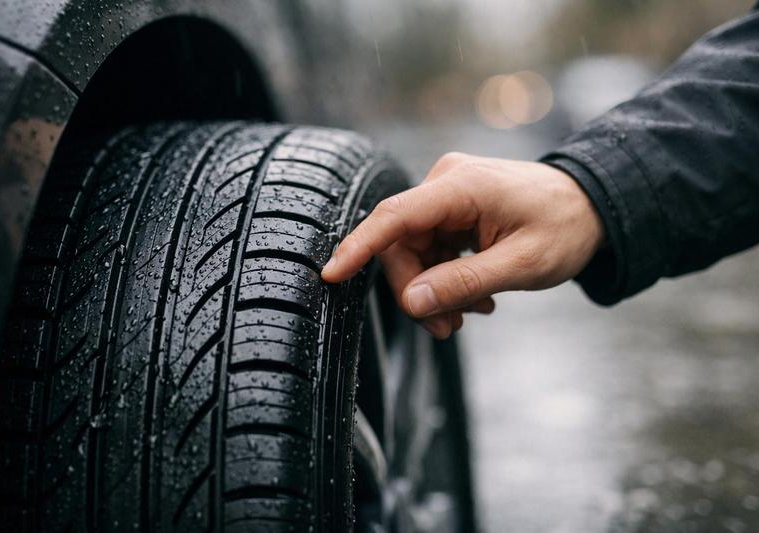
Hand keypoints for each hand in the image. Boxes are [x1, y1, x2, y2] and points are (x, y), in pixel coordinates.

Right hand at [321, 153, 604, 338]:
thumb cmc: (565, 228)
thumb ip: (463, 283)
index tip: (329, 275)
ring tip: (471, 315)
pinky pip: (432, 248)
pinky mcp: (454, 208)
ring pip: (415, 252)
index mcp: (460, 187)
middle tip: (448, 329)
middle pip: (402, 245)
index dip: (358, 248)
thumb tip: (411, 302)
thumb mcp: (520, 265)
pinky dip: (446, 277)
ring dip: (436, 290)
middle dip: (419, 291)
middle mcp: (446, 183)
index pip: (393, 217)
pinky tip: (477, 298)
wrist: (594, 206)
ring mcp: (449, 195)